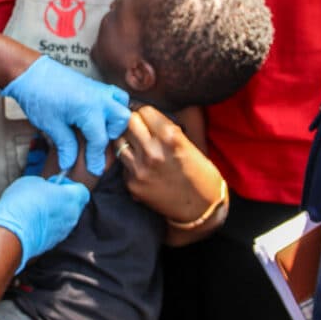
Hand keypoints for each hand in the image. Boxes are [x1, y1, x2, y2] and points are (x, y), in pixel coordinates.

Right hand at [0, 174, 89, 271]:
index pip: (82, 191)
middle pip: (73, 206)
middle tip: (44, 195)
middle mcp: (72, 218)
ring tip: (35, 209)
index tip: (55, 183)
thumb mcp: (32, 181)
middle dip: (61, 199)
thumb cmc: (23, 204)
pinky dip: (46, 226)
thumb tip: (45, 189)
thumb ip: (45, 185)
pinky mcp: (51, 244)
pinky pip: (53, 231)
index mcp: (72, 199)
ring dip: (53, 214)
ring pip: (63, 220)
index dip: (69, 185)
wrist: (11, 233)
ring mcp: (62, 233)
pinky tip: (31, 221)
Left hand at [1, 56, 129, 175]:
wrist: (30, 72)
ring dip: (116, 118)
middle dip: (113, 135)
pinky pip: (113, 95)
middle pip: (121, 119)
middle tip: (96, 144)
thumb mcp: (50, 125)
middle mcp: (99, 97)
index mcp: (89, 109)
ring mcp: (98, 89)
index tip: (94, 170)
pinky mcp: (93, 85)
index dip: (95, 158)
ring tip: (100, 127)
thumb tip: (69, 164)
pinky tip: (96, 116)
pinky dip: (112, 106)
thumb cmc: (38, 96)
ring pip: (121, 103)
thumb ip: (65, 145)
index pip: (99, 140)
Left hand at [114, 106, 221, 222]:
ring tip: (136, 143)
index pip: (144, 110)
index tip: (147, 117)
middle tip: (139, 128)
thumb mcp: (188, 144)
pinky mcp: (132, 183)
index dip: (145, 113)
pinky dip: (129, 160)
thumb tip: (146, 116)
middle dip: (133, 122)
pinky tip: (139, 163)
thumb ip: (166, 129)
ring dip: (126, 140)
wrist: (201, 209)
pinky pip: (123, 162)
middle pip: (128, 122)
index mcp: (169, 137)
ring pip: (118, 141)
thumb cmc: (200, 174)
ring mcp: (139, 168)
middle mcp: (152, 151)